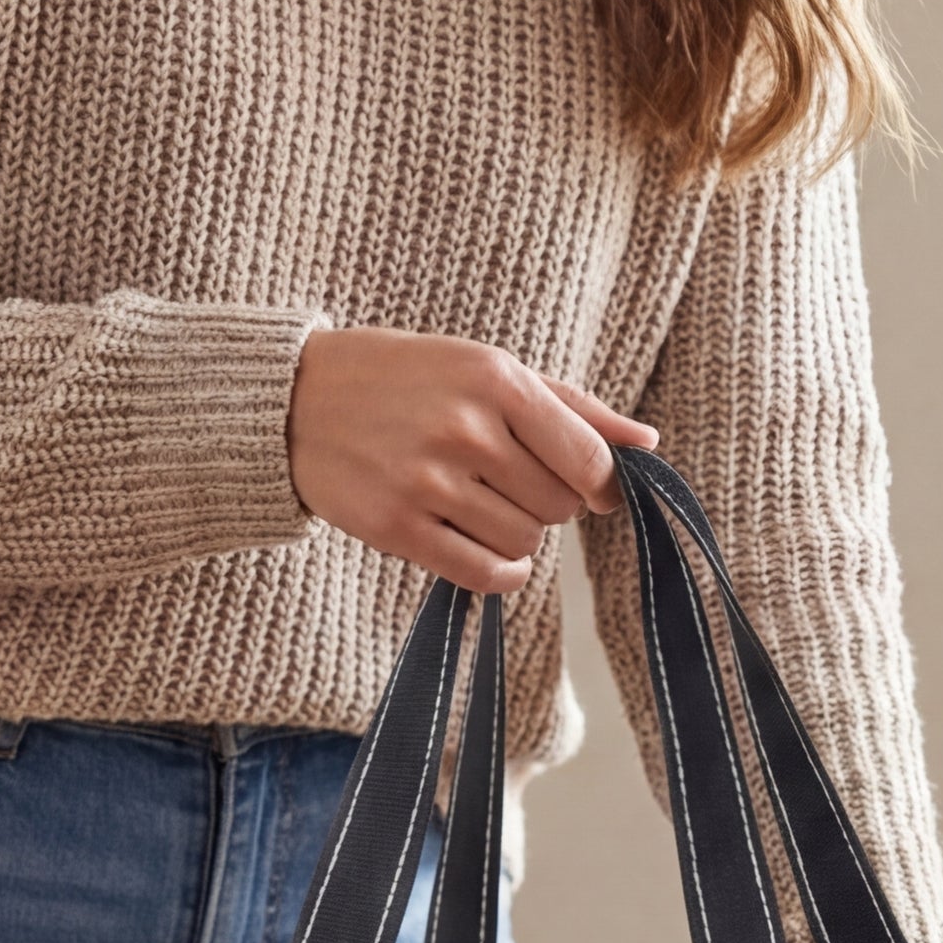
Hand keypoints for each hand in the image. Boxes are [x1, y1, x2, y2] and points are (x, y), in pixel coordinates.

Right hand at [287, 329, 656, 591]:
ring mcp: (427, 480)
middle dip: (546, 502)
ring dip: (516, 535)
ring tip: (479, 504)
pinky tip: (484, 547)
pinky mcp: (396, 526)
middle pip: (558, 506)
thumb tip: (648, 445)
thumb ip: (571, 407)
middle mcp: (464, 428)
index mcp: (495, 379)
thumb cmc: (405, 381)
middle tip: (506, 482)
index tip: (590, 490)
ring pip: (523, 541)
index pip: (588, 460)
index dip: (601, 487)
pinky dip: (500, 571)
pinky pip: (483, 573)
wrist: (294, 400)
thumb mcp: (486, 369)